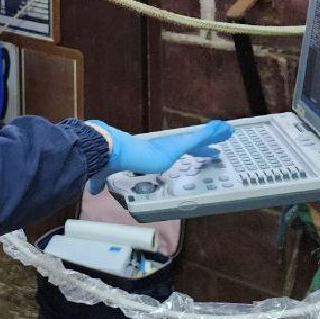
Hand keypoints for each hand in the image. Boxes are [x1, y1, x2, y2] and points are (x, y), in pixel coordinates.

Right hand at [86, 119, 232, 192]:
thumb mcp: (107, 174)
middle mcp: (160, 147)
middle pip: (187, 145)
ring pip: (196, 139)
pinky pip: (197, 140)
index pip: (170, 151)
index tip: (192, 154)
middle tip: (217, 145)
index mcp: (148, 153)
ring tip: (228, 130)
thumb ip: (102, 181)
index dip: (181, 152)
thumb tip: (92, 189)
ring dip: (212, 135)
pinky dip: (211, 134)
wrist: (107, 149)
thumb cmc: (106, 159)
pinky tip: (223, 129)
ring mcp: (168, 146)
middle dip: (203, 144)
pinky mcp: (172, 148)